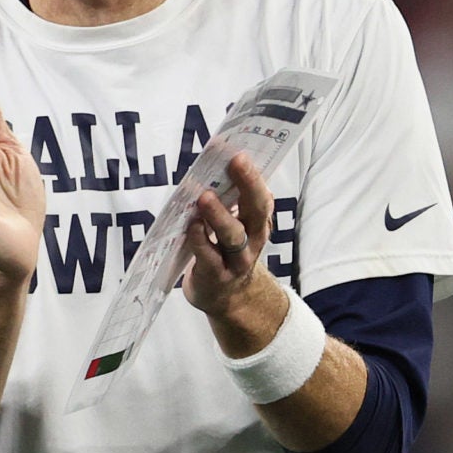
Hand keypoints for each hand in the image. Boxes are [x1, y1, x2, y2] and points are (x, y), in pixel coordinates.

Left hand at [179, 153, 276, 325]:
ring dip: (219, 214)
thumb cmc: (225, 253)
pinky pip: (208, 255)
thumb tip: (211, 165)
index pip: (261, 195)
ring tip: (205, 196)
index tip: (241, 152)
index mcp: (257, 223)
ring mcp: (236, 260)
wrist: (226, 299)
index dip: (254, 174)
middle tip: (236, 161)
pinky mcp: (216, 276)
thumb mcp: (235, 227)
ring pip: (233, 235)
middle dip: (248, 184)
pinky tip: (191, 224)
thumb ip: (228, 202)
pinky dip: (199, 238)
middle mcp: (252, 240)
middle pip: (256, 210)